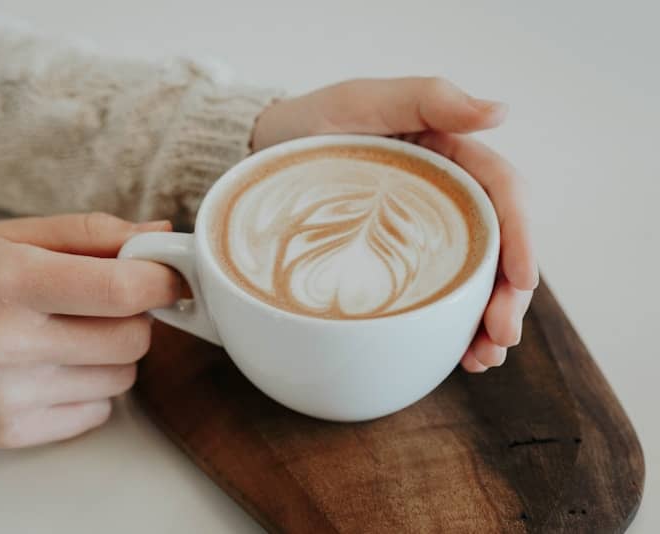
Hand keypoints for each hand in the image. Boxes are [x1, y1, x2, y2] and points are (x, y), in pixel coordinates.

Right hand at [0, 213, 179, 447]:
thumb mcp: (14, 235)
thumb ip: (92, 233)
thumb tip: (161, 233)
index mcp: (11, 282)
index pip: (121, 290)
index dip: (161, 281)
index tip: (170, 277)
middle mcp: (6, 343)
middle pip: (133, 339)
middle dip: (135, 317)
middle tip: (106, 304)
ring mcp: (8, 394)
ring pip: (122, 379)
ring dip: (113, 354)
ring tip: (70, 335)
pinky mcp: (10, 430)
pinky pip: (98, 412)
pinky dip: (91, 388)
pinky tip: (54, 367)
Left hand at [252, 77, 538, 371]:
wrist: (265, 154)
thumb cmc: (313, 123)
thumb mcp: (363, 101)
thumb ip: (428, 98)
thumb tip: (501, 111)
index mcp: (450, 158)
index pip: (503, 195)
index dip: (521, 238)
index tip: (522, 281)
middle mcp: (446, 199)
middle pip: (497, 247)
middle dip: (509, 295)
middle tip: (501, 338)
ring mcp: (424, 235)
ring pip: (473, 279)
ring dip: (487, 321)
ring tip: (483, 359)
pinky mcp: (399, 262)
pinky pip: (435, 295)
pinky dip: (451, 325)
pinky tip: (457, 353)